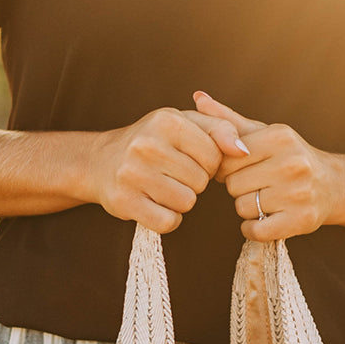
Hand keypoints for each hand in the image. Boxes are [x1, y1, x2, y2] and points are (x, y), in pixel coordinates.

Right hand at [91, 107, 248, 232]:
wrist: (100, 162)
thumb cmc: (153, 141)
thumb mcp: (184, 124)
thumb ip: (220, 129)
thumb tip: (243, 152)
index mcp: (166, 121)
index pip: (214, 156)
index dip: (208, 163)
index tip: (189, 158)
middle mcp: (147, 145)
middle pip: (201, 181)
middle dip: (193, 182)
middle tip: (171, 173)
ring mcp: (133, 174)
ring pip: (186, 203)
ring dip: (180, 201)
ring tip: (161, 187)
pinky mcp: (125, 202)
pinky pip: (168, 222)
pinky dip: (167, 218)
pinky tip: (154, 203)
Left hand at [192, 92, 337, 239]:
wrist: (333, 185)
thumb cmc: (289, 157)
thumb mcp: (263, 133)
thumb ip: (229, 120)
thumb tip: (197, 98)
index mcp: (280, 137)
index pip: (228, 158)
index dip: (227, 167)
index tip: (241, 168)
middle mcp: (292, 163)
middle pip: (233, 185)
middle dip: (238, 187)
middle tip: (256, 184)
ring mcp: (299, 193)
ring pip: (242, 207)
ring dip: (247, 208)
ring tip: (265, 199)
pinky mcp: (301, 220)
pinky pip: (256, 230)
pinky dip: (252, 229)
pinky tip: (263, 219)